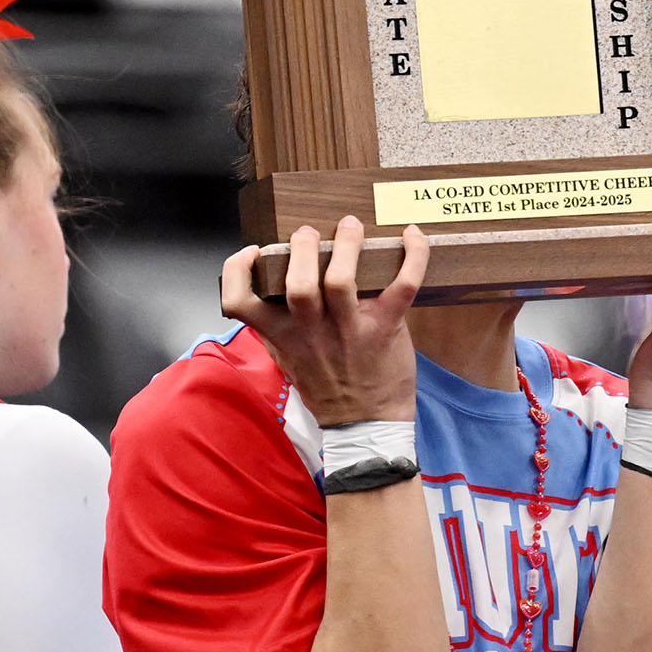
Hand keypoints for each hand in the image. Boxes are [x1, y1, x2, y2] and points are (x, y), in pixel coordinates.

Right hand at [220, 218, 427, 425]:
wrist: (366, 424)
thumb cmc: (327, 388)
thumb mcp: (287, 359)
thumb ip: (276, 327)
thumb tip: (269, 290)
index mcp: (281, 334)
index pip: (238, 301)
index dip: (237, 269)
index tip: (255, 253)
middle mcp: (311, 331)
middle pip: (297, 282)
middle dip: (302, 248)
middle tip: (308, 234)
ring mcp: (349, 330)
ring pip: (341, 280)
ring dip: (347, 246)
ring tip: (350, 226)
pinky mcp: (385, 328)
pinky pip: (403, 286)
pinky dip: (413, 256)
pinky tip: (412, 235)